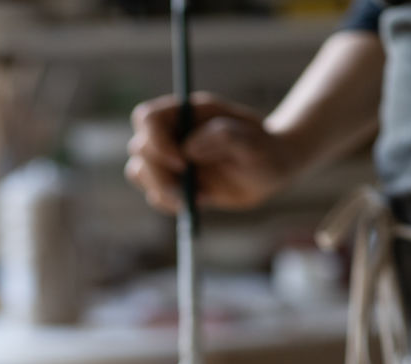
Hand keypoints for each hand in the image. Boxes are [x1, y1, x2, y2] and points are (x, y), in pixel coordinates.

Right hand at [125, 93, 296, 213]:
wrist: (271, 169)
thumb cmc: (264, 149)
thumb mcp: (253, 142)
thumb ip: (223, 137)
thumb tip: (187, 149)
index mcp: (187, 113)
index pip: (148, 117)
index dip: (156, 140)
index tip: (181, 161)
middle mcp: (172, 133)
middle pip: (139, 148)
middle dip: (159, 173)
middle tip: (188, 190)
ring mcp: (169, 159)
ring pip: (140, 173)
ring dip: (162, 190)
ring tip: (197, 198)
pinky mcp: (173, 182)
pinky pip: (155, 195)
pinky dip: (170, 203)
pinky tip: (200, 202)